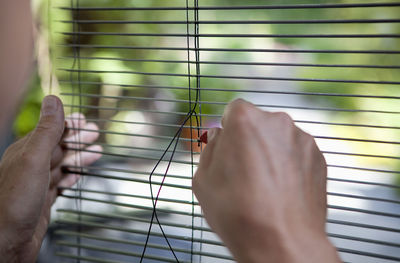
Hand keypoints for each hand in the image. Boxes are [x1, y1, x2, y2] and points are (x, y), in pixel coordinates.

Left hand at [0, 95, 101, 262]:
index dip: (69, 124)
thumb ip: (46, 131)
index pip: (50, 131)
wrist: (6, 243)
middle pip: (58, 147)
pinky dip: (71, 177)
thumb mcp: (34, 159)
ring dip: (79, 157)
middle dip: (77, 140)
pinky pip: (59, 184)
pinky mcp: (41, 201)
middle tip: (95, 134)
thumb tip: (53, 101)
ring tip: (97, 153)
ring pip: (61, 165)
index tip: (85, 120)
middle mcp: (29, 166)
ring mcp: (35, 184)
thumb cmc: (14, 202)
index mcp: (25, 152)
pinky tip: (77, 176)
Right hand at [193, 99, 340, 262]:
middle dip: (249, 141)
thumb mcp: (203, 179)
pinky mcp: (318, 158)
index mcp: (246, 120)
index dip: (228, 130)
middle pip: (258, 124)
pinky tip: (280, 190)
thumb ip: (209, 148)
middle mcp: (277, 122)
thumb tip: (219, 138)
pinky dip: (288, 166)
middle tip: (243, 172)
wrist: (282, 241)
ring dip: (270, 154)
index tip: (228, 148)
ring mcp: (302, 139)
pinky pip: (296, 154)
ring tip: (263, 186)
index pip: (233, 110)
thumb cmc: (241, 213)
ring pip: (278, 140)